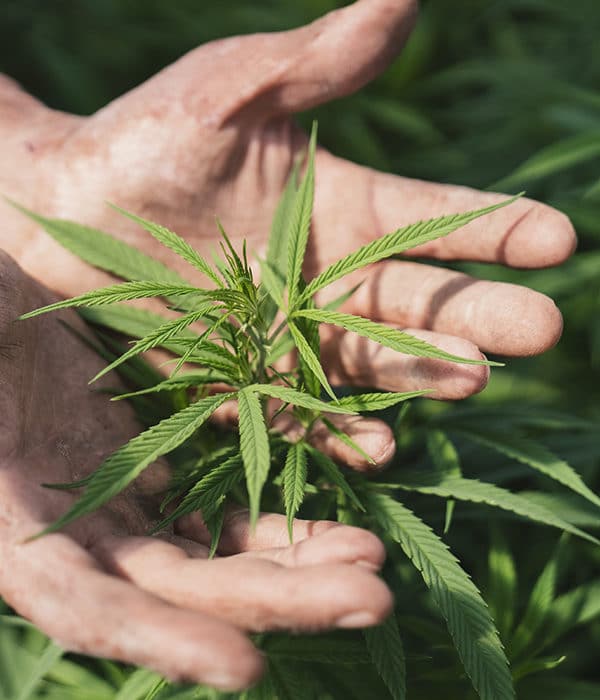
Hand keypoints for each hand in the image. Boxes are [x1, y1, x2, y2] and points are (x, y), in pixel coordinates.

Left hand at [0, 0, 574, 454]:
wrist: (67, 202)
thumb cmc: (146, 134)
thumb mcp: (231, 90)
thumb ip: (316, 63)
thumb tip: (404, 0)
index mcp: (341, 208)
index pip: (434, 220)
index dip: (496, 229)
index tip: (560, 240)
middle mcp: (330, 276)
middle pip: (419, 301)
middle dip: (480, 314)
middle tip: (539, 330)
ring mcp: (290, 333)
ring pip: (372, 360)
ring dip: (422, 373)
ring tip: (470, 379)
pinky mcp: (244, 376)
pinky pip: (300, 408)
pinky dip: (335, 429)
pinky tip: (375, 447)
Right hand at [0, 252, 391, 689]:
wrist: (0, 309)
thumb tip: (19, 486)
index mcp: (13, 527)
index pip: (85, 606)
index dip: (158, 639)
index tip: (244, 667)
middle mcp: (77, 533)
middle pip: (181, 588)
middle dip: (276, 601)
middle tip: (373, 600)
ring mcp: (121, 501)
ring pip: (215, 554)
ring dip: (297, 568)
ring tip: (373, 564)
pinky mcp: (155, 465)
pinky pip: (220, 506)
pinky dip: (277, 527)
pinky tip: (338, 534)